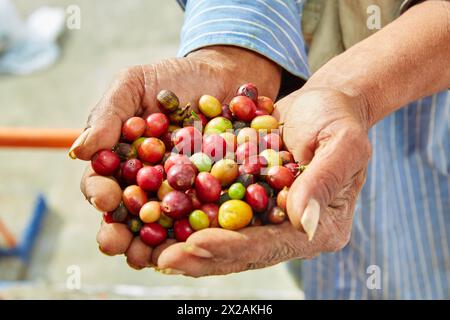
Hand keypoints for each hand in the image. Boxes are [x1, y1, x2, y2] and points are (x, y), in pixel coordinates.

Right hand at [69, 46, 280, 268]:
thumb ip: (108, 114)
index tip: (106, 199)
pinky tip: (196, 242)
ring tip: (151, 259)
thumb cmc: (174, 77)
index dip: (100, 194)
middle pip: (128, 215)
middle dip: (120, 234)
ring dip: (153, 246)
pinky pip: (203, 217)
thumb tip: (79, 151)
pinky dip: (198, 232)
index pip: (103, 183)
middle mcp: (147, 182)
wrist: (224, 77)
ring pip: (162, 226)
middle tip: (119, 245)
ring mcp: (180, 192)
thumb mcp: (135, 84)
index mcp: (122, 160)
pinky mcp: (212, 195)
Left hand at [156, 88, 371, 276]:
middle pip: (241, 251)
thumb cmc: (339, 119)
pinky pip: (215, 213)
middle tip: (163, 258)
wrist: (323, 103)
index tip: (197, 245)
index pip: (270, 245)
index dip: (233, 247)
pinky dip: (187, 217)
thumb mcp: (342, 143)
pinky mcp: (247, 200)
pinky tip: (158, 218)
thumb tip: (303, 222)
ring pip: (223, 238)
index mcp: (317, 227)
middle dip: (201, 255)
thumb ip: (323, 180)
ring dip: (187, 244)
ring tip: (149, 250)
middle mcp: (288, 230)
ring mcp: (267, 218)